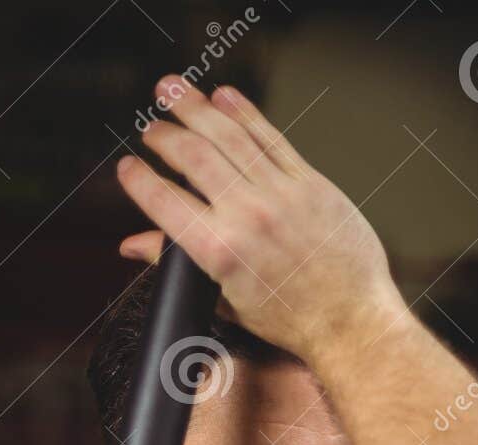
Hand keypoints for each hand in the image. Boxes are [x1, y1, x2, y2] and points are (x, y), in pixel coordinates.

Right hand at [115, 75, 402, 361]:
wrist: (350, 322)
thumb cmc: (293, 320)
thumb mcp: (226, 301)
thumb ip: (177, 266)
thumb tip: (133, 246)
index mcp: (220, 252)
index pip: (164, 202)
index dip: (139, 180)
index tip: (127, 167)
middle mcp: (248, 216)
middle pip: (192, 156)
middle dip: (163, 135)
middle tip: (150, 128)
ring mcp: (281, 195)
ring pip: (228, 135)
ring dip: (194, 107)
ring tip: (172, 90)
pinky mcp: (310, 183)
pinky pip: (271, 137)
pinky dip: (244, 112)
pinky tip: (224, 97)